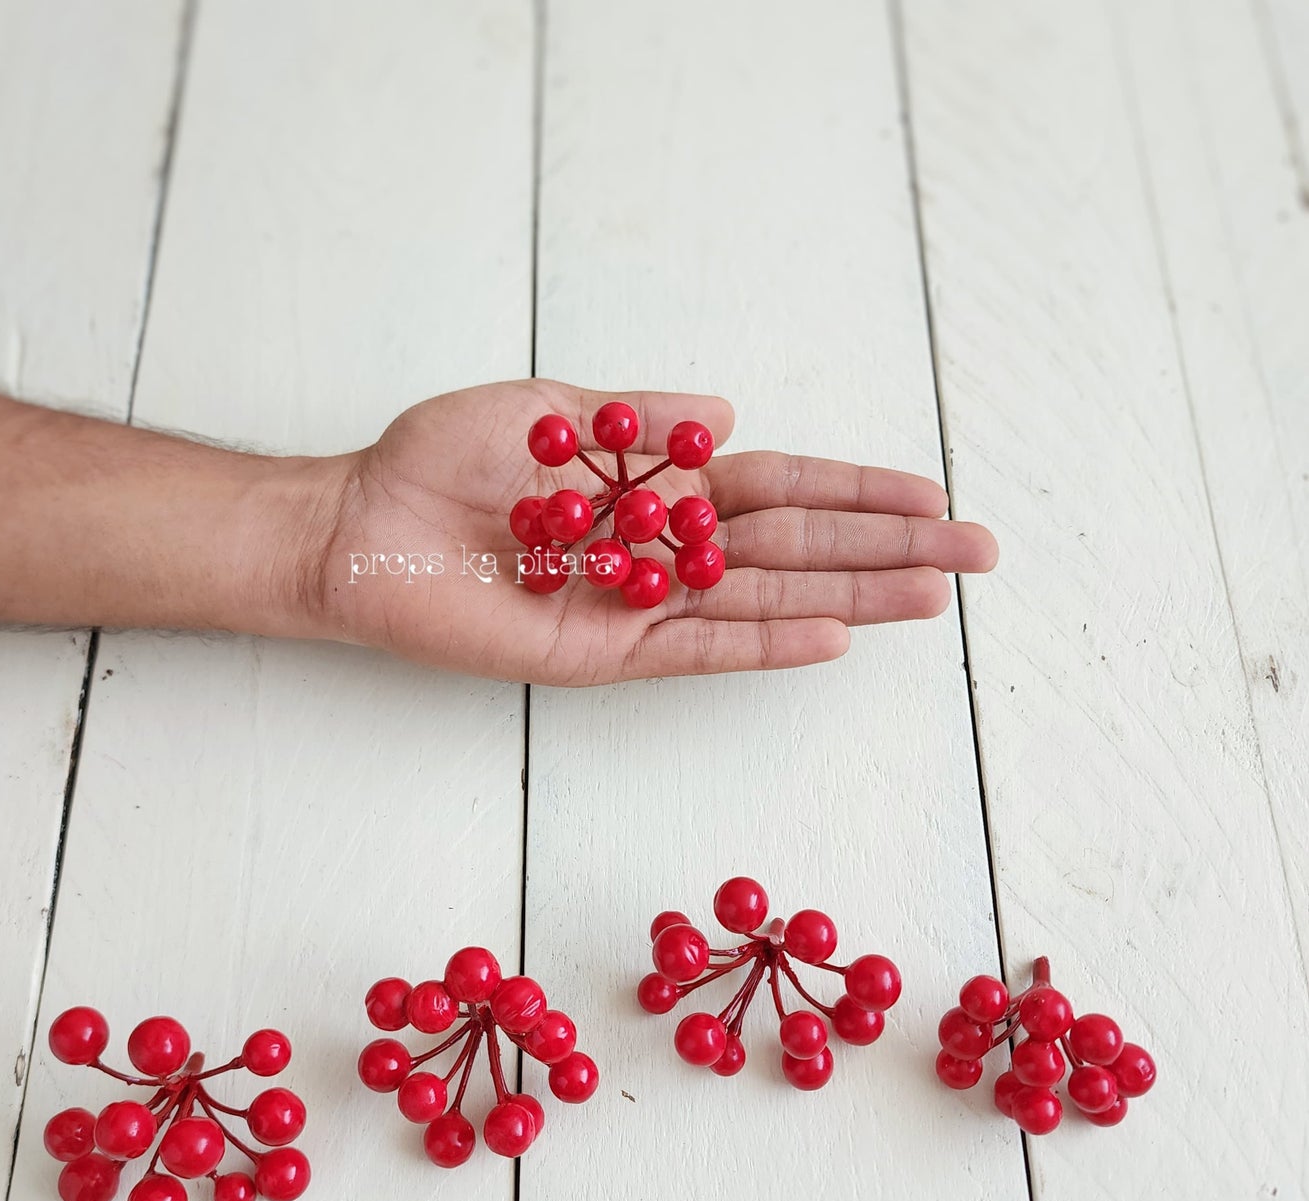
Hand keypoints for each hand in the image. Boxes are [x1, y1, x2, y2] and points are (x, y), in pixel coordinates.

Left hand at [306, 380, 997, 684]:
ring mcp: (637, 606)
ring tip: (933, 597)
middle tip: (976, 553)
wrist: (360, 526)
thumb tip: (730, 409)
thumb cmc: (438, 463)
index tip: (930, 492)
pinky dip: (763, 642)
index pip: (779, 488)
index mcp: (655, 486)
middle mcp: (661, 549)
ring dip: (851, 598)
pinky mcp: (599, 653)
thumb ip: (640, 417)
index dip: (855, 491)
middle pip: (795, 547)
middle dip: (886, 549)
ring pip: (764, 601)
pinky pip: (696, 648)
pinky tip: (831, 635)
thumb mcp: (547, 412)